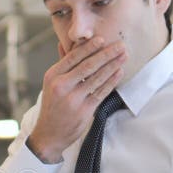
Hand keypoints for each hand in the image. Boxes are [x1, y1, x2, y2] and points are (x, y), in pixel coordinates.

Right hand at [27, 38, 126, 162]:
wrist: (49, 134)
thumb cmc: (52, 105)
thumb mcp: (51, 84)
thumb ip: (61, 64)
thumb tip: (63, 43)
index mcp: (52, 76)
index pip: (72, 57)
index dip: (89, 47)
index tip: (102, 39)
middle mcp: (61, 86)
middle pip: (88, 66)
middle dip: (106, 54)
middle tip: (120, 45)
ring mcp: (73, 99)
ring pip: (97, 78)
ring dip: (113, 65)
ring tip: (124, 56)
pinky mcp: (84, 110)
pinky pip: (101, 92)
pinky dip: (111, 81)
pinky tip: (119, 72)